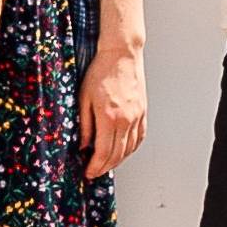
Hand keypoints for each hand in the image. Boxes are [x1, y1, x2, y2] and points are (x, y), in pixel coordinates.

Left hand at [83, 34, 148, 181]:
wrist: (122, 54)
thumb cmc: (101, 71)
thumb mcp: (84, 98)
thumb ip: (84, 125)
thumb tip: (83, 145)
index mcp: (109, 117)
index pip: (104, 152)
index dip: (95, 166)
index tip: (88, 172)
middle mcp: (126, 119)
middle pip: (117, 154)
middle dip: (105, 167)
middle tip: (95, 172)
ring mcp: (137, 116)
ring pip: (130, 148)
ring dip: (118, 160)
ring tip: (107, 164)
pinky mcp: (143, 111)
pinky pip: (139, 137)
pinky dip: (131, 149)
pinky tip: (123, 151)